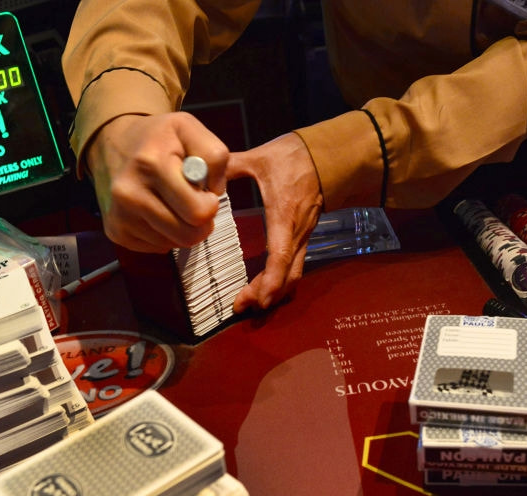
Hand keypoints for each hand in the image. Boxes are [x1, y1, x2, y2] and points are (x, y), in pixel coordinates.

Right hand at [85, 112, 229, 251]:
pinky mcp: (115, 231)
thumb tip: (222, 186)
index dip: (210, 203)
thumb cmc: (157, 138)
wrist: (111, 143)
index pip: (198, 212)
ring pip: (174, 244)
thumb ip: (215, 154)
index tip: (203, 189)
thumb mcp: (189, 128)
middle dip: (200, 221)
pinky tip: (157, 211)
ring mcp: (119, 215)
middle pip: (188, 236)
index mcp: (151, 164)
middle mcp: (129, 193)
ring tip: (172, 202)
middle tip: (194, 201)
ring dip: (182, 228)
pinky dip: (165, 233)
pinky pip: (158, 247)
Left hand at [227, 133, 323, 312]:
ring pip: (293, 272)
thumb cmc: (294, 157)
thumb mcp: (258, 157)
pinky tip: (265, 288)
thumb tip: (199, 173)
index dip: (270, 280)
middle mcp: (297, 231)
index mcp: (284, 214)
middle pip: (287, 273)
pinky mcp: (302, 236)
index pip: (280, 255)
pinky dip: (281, 280)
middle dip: (267, 294)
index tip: (256, 300)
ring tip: (251, 304)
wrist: (327, 156)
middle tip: (243, 308)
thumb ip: (228, 167)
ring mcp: (302, 236)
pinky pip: (294, 265)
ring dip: (274, 291)